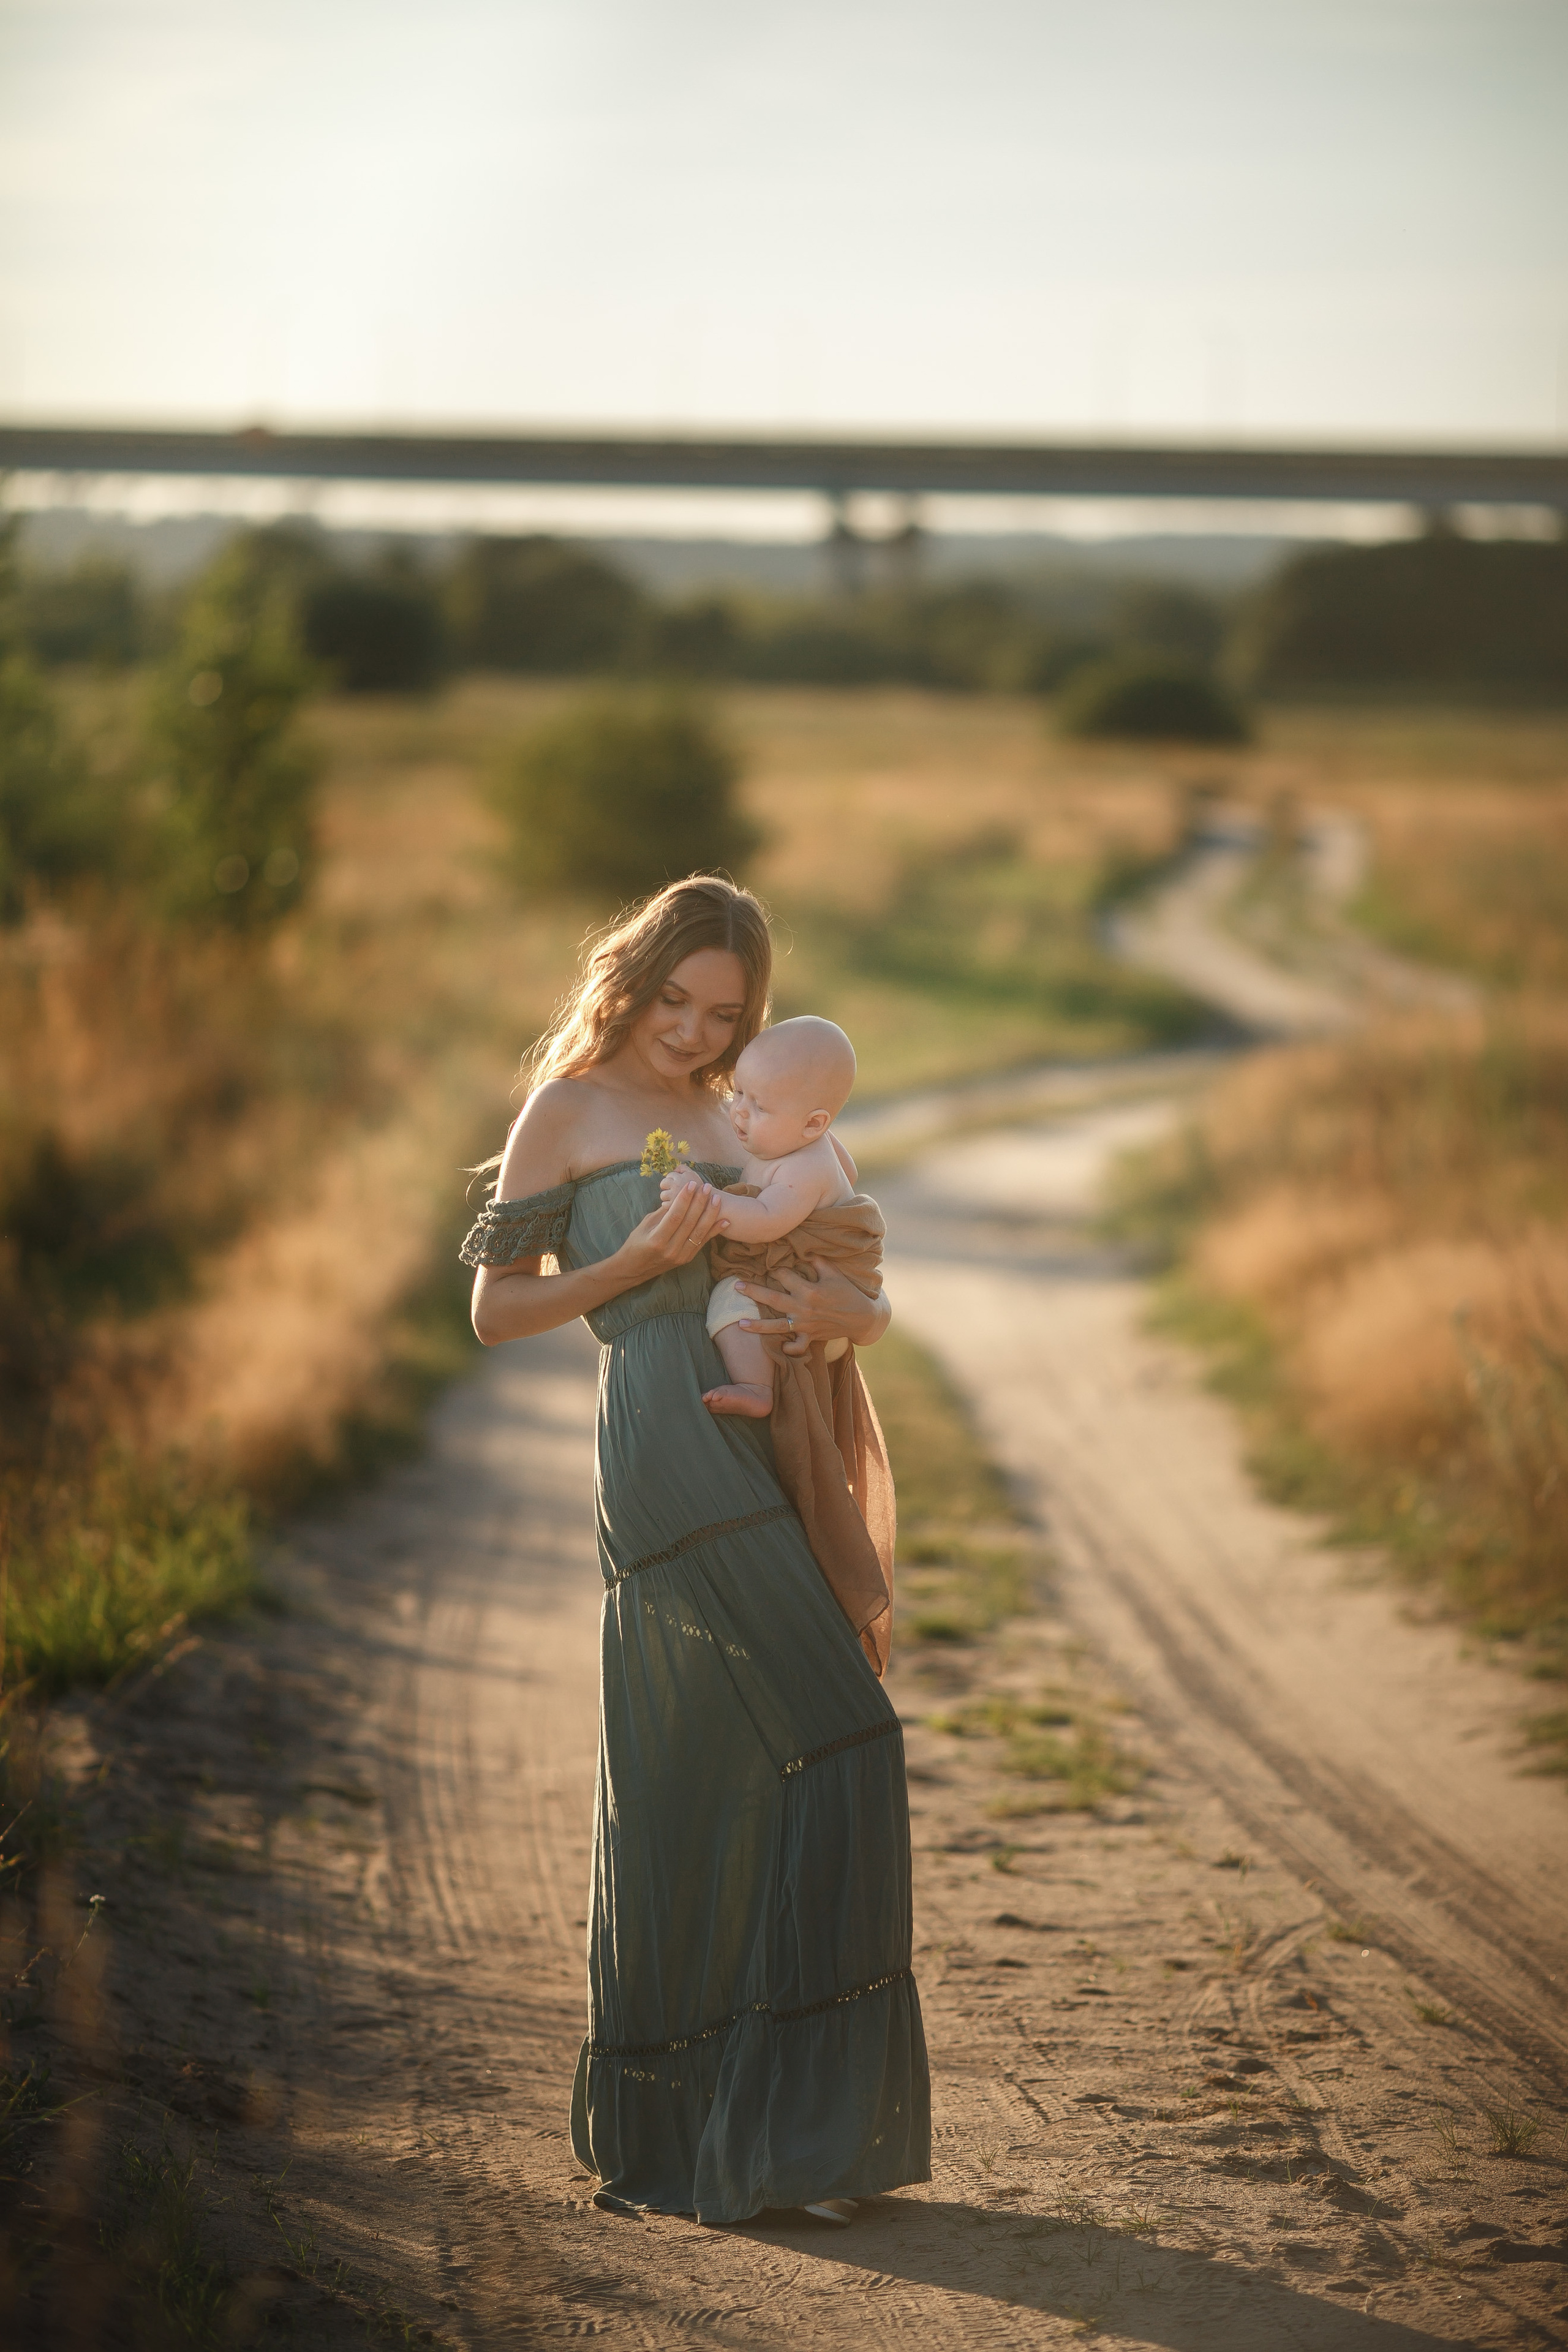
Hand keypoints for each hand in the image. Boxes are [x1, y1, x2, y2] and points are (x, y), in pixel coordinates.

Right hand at [615, 1179, 728, 1283]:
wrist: (635, 1269)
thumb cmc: (636, 1243)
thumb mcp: (645, 1225)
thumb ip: (663, 1213)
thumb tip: (680, 1196)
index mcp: (657, 1239)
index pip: (675, 1216)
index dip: (685, 1199)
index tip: (692, 1184)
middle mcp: (670, 1249)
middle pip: (689, 1223)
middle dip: (700, 1203)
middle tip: (707, 1187)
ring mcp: (680, 1256)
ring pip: (699, 1232)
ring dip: (710, 1214)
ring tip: (716, 1199)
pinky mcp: (687, 1259)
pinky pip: (703, 1242)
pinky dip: (714, 1231)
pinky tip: (724, 1220)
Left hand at [659, 1167, 701, 1204]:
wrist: (707, 1204)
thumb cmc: (700, 1188)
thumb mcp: (693, 1174)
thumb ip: (683, 1168)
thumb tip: (674, 1169)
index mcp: (680, 1177)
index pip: (669, 1175)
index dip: (673, 1179)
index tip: (678, 1184)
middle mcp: (676, 1186)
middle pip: (663, 1184)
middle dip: (667, 1186)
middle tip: (674, 1190)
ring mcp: (673, 1197)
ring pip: (663, 1195)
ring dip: (667, 1196)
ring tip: (676, 1198)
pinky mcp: (672, 1207)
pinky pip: (664, 1204)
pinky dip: (668, 1205)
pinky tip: (676, 1205)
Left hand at [736, 1258, 884, 1356]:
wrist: (862, 1317)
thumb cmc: (848, 1292)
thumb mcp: (834, 1273)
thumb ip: (816, 1262)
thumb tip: (802, 1252)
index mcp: (809, 1289)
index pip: (784, 1276)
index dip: (776, 1269)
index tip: (770, 1267)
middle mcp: (803, 1308)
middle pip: (773, 1298)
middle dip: (753, 1291)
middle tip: (736, 1286)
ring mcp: (805, 1325)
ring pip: (777, 1326)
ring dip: (758, 1325)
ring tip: (740, 1323)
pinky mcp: (810, 1337)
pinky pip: (796, 1346)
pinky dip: (788, 1348)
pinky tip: (778, 1346)